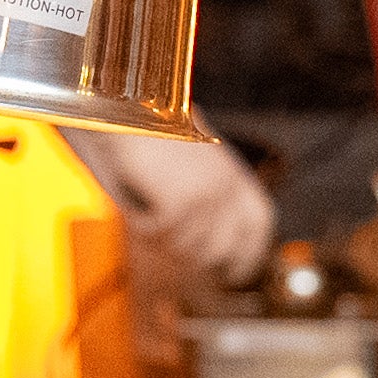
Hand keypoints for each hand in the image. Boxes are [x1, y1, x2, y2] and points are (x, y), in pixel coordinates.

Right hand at [67, 128, 277, 286]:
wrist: (117, 104)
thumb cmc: (141, 133)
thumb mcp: (185, 167)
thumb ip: (203, 202)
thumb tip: (208, 252)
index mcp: (235, 172)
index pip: (259, 225)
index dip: (248, 255)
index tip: (232, 273)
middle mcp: (229, 185)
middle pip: (218, 251)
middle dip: (187, 255)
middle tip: (159, 235)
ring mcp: (209, 196)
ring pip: (183, 249)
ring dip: (158, 235)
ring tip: (143, 202)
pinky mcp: (184, 202)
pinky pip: (159, 236)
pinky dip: (140, 223)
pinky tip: (135, 198)